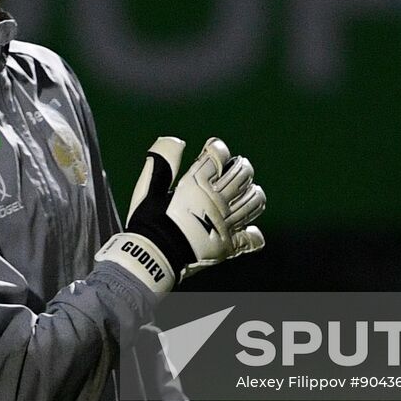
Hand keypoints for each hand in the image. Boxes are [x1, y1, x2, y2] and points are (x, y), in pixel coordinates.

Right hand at [95, 137, 265, 294]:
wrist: (151, 259)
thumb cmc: (148, 222)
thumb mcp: (147, 188)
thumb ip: (162, 162)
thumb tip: (176, 140)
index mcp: (196, 184)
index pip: (218, 154)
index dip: (217, 148)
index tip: (212, 149)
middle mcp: (216, 201)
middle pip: (242, 173)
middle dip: (241, 166)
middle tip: (234, 168)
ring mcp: (226, 224)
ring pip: (253, 201)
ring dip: (252, 194)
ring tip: (244, 193)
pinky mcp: (229, 245)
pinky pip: (252, 237)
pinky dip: (251, 232)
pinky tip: (244, 228)